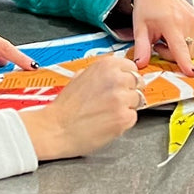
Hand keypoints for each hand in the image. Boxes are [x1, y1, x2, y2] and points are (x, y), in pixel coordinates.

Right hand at [18, 56, 140, 160]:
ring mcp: (122, 99)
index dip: (127, 77)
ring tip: (107, 112)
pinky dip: (123, 121)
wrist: (56, 128)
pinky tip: (108, 122)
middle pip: (138, 83)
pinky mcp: (124, 118)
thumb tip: (117, 72)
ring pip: (137, 101)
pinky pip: (133, 117)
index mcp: (107, 65)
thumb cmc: (66, 106)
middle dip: (128, 91)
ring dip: (127, 106)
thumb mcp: (81, 76)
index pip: (132, 67)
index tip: (123, 84)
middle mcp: (117, 79)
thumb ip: (102, 72)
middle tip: (113, 101)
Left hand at [128, 0, 193, 75]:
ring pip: (192, 49)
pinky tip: (177, 32)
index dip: (185, 62)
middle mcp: (187, 21)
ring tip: (168, 36)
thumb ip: (141, 48)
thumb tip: (140, 65)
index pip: (180, 47)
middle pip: (187, 53)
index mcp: (171, 23)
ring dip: (180, 49)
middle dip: (173, 55)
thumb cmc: (148, 7)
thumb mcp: (139, 28)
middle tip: (160, 43)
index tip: (191, 73)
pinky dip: (187, 42)